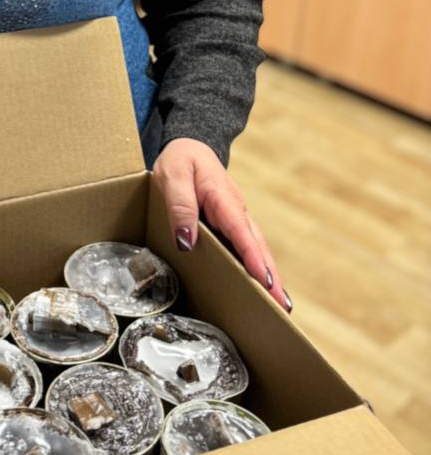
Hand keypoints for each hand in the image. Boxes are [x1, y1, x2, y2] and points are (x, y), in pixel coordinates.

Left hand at [152, 138, 291, 313]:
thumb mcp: (173, 176)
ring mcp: (237, 218)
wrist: (190, 147)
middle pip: (257, 246)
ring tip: (278, 306)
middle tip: (281, 307)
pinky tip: (260, 287)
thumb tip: (186, 242)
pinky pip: (246, 247)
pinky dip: (256, 267)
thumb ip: (180, 207)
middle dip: (270, 276)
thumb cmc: (181, 161)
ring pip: (256, 249)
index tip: (264, 281)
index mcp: (223, 199)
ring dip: (268, 276)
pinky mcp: (232, 224)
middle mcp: (236, 211)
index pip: (241, 232)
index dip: (253, 257)